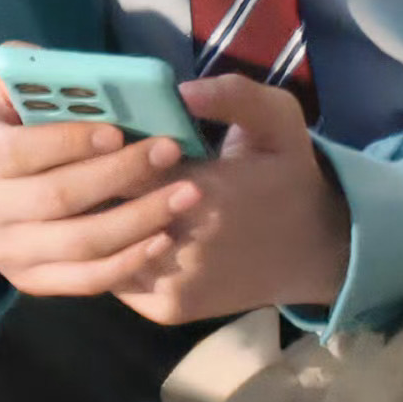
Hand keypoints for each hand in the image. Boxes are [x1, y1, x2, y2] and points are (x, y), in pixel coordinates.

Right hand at [0, 57, 199, 298]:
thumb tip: (80, 71)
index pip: (20, 152)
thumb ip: (27, 71)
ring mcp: (7, 251)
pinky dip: (125, 264)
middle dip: (119, 175)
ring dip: (136, 222)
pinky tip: (162, 239)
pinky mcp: (29, 280)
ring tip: (184, 196)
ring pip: (77, 244)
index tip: (119, 131)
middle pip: (57, 198)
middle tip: (169, 152)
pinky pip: (82, 281)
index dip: (70, 143)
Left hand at [116, 76, 350, 325]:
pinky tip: (119, 230)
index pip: (122, 171)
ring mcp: (171, 285)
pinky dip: (110, 255)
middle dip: (92, 187)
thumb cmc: (287, 177)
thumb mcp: (277, 120)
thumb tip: (180, 92)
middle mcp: (184, 247)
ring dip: (96, 223)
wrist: (312, 250)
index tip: (106, 138)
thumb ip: (233, 95)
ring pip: (103, 249)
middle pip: (105, 212)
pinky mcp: (166, 309)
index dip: (105, 152)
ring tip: (98, 196)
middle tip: (90, 166)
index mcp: (206, 194)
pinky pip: (115, 279)